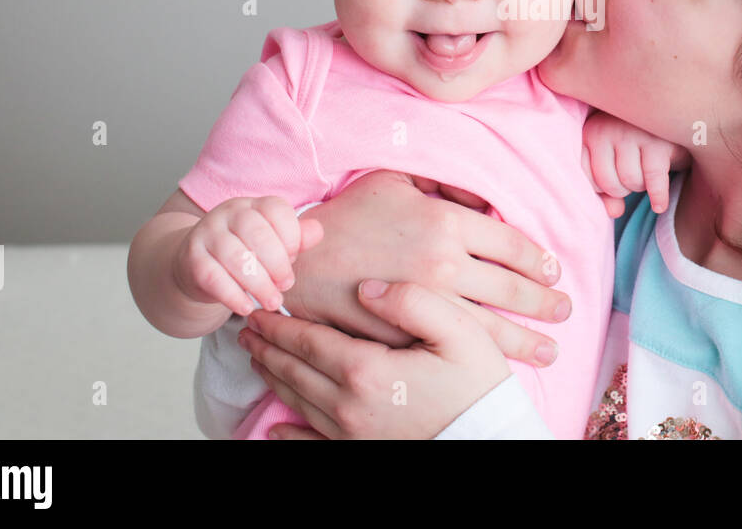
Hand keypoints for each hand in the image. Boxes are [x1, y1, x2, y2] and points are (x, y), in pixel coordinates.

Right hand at [172, 195, 323, 316]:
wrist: (195, 264)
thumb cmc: (245, 253)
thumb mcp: (273, 243)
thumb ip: (296, 237)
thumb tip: (317, 231)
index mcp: (253, 205)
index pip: (276, 209)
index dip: (291, 236)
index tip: (294, 258)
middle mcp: (228, 214)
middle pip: (257, 234)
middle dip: (277, 264)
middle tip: (286, 285)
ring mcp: (207, 234)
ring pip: (236, 258)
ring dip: (259, 284)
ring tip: (272, 302)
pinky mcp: (191, 259)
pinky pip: (213, 278)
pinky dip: (233, 296)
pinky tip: (247, 308)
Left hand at [239, 279, 510, 438]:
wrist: (493, 439)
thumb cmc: (480, 384)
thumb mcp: (459, 330)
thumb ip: (413, 301)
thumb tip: (367, 288)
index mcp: (367, 370)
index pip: (308, 341)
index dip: (280, 323)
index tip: (259, 309)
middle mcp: (349, 406)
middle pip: (295, 370)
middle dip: (268, 347)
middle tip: (248, 329)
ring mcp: (353, 435)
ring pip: (298, 402)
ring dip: (274, 377)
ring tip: (259, 358)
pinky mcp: (362, 453)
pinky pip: (312, 445)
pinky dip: (288, 435)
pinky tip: (275, 430)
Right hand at [281, 170, 569, 367]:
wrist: (296, 259)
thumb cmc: (347, 215)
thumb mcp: (395, 181)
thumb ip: (443, 185)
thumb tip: (482, 199)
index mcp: (446, 221)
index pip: (513, 244)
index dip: (539, 260)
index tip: (552, 270)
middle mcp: (444, 263)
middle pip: (514, 289)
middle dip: (546, 303)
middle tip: (564, 309)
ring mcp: (426, 304)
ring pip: (493, 327)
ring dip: (528, 340)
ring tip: (550, 350)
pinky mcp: (406, 334)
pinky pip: (455, 346)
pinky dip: (485, 357)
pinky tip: (500, 364)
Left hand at [582, 112, 690, 217]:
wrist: (673, 116)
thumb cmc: (639, 143)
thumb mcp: (618, 162)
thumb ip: (608, 189)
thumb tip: (614, 213)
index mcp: (591, 132)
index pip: (587, 176)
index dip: (602, 188)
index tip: (615, 182)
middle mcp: (607, 129)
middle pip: (608, 182)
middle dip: (623, 190)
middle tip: (635, 178)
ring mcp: (632, 133)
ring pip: (630, 181)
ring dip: (641, 187)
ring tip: (648, 175)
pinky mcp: (657, 141)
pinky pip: (653, 179)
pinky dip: (658, 196)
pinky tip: (660, 205)